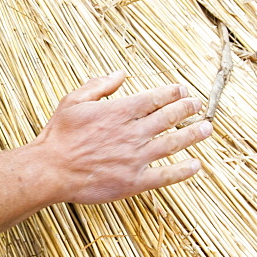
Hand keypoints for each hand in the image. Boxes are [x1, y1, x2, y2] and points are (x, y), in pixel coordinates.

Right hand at [31, 72, 210, 204]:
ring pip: (173, 143)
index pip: (155, 98)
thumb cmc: (59, 135)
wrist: (50, 170)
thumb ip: (99, 85)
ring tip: (206, 129)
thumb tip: (120, 74)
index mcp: (119, 111)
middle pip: (169, 117)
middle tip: (198, 105)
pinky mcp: (133, 182)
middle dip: (187, 109)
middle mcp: (132, 133)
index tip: (184, 90)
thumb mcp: (73, 101)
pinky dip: (183, 171)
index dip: (173, 92)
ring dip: (193, 135)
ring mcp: (135, 158)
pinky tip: (195, 165)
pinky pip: (165, 175)